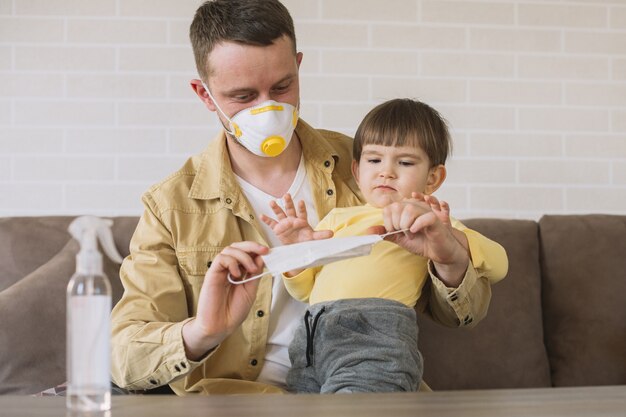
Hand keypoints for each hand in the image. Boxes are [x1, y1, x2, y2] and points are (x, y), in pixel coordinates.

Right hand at [182, 241, 267, 359]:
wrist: (220, 327)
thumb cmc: (233, 311)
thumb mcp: (250, 290)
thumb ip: (255, 274)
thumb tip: (261, 258)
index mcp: (238, 271)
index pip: (246, 253)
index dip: (257, 250)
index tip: (269, 252)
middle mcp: (228, 268)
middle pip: (237, 246)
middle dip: (252, 246)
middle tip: (264, 251)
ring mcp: (219, 270)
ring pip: (229, 250)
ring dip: (244, 256)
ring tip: (251, 270)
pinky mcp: (211, 274)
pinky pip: (221, 259)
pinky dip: (232, 262)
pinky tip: (237, 274)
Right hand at [260, 193, 332, 244]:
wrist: (297, 249)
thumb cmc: (306, 241)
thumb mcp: (314, 239)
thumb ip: (321, 235)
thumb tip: (332, 233)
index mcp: (302, 221)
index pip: (302, 213)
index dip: (301, 208)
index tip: (300, 202)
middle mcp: (292, 220)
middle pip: (290, 210)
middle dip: (288, 203)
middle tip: (286, 195)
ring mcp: (284, 224)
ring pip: (280, 214)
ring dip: (276, 208)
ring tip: (272, 202)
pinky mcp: (278, 229)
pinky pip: (271, 223)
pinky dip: (267, 220)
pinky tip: (261, 215)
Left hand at [372, 195, 468, 286]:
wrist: (438, 252)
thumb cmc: (422, 242)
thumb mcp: (400, 238)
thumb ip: (385, 233)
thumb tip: (368, 232)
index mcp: (405, 209)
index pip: (389, 207)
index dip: (389, 221)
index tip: (396, 230)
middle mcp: (415, 207)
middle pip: (397, 207)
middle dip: (397, 224)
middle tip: (405, 232)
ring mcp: (425, 211)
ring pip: (409, 209)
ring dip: (407, 225)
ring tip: (412, 233)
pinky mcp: (435, 219)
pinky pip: (424, 217)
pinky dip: (417, 225)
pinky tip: (415, 231)